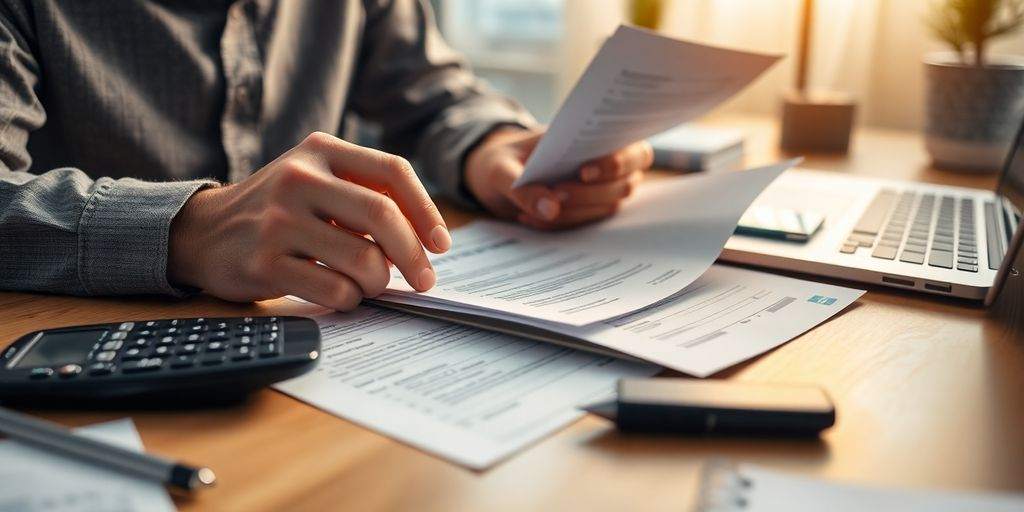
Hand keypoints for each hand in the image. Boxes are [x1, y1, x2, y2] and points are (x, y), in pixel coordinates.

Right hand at [168, 132, 450, 310]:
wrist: (202, 231)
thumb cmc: (277, 209)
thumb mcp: (316, 179)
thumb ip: (365, 194)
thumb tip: (427, 237)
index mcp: (320, 151)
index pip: (393, 172)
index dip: (426, 211)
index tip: (441, 244)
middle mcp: (299, 178)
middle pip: (383, 217)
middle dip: (414, 256)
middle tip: (425, 279)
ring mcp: (279, 221)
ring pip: (363, 261)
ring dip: (378, 282)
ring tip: (369, 284)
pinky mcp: (265, 263)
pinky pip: (334, 290)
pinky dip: (349, 299)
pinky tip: (341, 293)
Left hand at [464, 128, 652, 229]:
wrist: (500, 174)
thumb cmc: (506, 158)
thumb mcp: (501, 167)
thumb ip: (523, 188)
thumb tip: (551, 210)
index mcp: (601, 138)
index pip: (634, 150)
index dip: (617, 162)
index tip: (584, 172)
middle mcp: (611, 167)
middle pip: (624, 185)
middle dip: (589, 193)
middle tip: (555, 194)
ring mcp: (603, 192)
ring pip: (605, 208)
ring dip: (572, 212)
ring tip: (532, 210)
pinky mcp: (589, 213)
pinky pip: (582, 224)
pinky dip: (556, 224)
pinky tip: (527, 217)